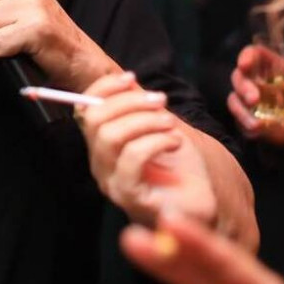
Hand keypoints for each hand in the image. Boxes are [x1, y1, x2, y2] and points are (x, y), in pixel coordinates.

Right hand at [80, 74, 216, 227]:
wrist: (200, 205)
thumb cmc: (179, 168)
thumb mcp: (158, 129)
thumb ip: (138, 108)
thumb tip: (126, 81)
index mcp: (100, 144)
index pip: (84, 110)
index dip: (103, 88)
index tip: (131, 78)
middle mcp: (99, 163)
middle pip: (96, 120)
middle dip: (129, 102)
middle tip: (160, 100)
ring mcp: (111, 182)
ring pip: (111, 137)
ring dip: (145, 121)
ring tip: (170, 124)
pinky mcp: (130, 197)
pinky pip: (132, 159)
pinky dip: (155, 142)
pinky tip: (174, 143)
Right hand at [228, 46, 283, 145]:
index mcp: (274, 67)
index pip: (255, 54)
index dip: (247, 56)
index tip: (245, 64)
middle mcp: (257, 80)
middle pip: (239, 75)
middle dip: (243, 86)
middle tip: (254, 100)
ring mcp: (249, 100)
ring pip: (234, 98)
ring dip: (241, 109)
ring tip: (257, 123)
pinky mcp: (247, 117)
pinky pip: (237, 118)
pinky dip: (244, 124)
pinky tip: (256, 131)